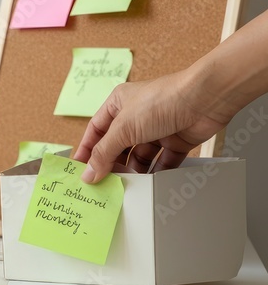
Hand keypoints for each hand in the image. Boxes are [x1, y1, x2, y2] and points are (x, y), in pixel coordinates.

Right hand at [72, 70, 233, 183]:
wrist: (205, 99)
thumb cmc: (161, 101)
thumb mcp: (124, 128)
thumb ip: (104, 153)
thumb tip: (87, 174)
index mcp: (118, 104)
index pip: (96, 130)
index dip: (87, 150)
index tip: (80, 170)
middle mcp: (135, 116)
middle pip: (117, 146)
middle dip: (111, 163)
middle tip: (103, 183)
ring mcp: (156, 129)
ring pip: (139, 156)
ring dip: (133, 170)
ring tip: (126, 185)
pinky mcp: (175, 140)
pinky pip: (162, 161)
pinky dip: (156, 172)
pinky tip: (150, 182)